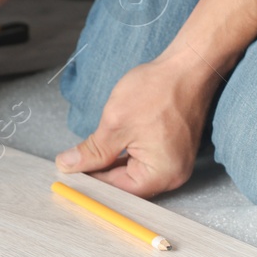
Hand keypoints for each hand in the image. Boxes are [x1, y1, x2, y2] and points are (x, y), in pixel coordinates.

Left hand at [55, 54, 219, 197]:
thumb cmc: (159, 90)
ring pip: (135, 172)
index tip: (69, 172)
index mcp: (162, 174)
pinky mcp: (175, 150)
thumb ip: (91, 151)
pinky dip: (127, 154)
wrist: (188, 66)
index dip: (91, 181)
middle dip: (101, 173)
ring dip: (113, 163)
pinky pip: (146, 161)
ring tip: (91, 149)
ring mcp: (177, 163)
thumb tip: (68, 165)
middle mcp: (174, 175)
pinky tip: (111, 144)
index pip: (118, 190)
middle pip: (128, 185)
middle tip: (74, 161)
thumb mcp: (115, 123)